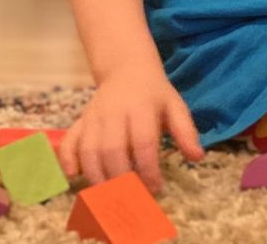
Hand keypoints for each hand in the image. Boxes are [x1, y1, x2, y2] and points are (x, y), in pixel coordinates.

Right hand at [58, 64, 203, 193]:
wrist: (127, 69)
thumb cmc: (154, 93)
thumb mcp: (175, 106)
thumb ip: (185, 131)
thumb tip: (197, 157)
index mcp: (141, 107)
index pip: (143, 142)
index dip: (149, 168)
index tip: (156, 188)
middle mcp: (114, 112)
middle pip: (112, 149)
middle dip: (121, 178)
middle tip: (132, 198)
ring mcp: (93, 117)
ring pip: (89, 150)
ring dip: (98, 177)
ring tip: (110, 197)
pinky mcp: (79, 121)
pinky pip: (69, 142)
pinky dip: (68, 161)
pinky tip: (75, 177)